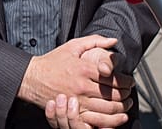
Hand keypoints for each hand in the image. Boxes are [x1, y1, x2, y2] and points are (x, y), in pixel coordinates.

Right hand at [18, 35, 132, 127]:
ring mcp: (76, 101)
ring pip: (106, 110)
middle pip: (112, 95)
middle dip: (125, 96)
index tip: (130, 82)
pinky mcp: (71, 112)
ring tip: (125, 106)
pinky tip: (113, 118)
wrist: (32, 77)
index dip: (126, 81)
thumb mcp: (73, 46)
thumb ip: (95, 41)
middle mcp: (82, 86)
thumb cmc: (53, 61)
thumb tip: (114, 41)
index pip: (113, 78)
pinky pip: (94, 121)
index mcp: (84, 69)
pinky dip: (107, 121)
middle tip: (129, 94)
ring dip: (120, 109)